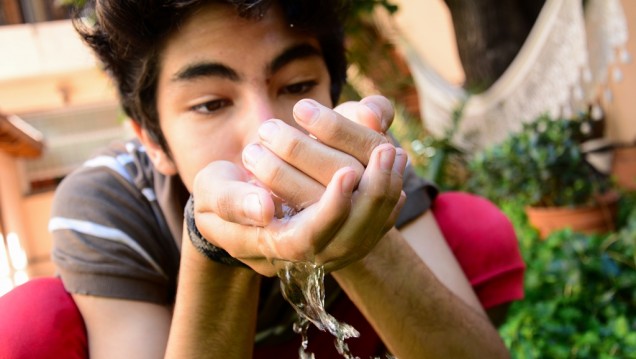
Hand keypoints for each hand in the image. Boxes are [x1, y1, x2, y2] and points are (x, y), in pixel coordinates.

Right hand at [192, 96, 404, 274]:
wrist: (231, 205)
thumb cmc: (217, 195)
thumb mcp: (211, 194)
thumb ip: (233, 201)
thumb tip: (263, 208)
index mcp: (268, 247)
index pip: (307, 239)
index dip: (330, 208)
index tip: (348, 171)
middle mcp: (302, 256)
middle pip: (347, 240)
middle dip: (370, 197)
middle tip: (387, 151)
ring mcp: (324, 248)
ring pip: (366, 235)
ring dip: (384, 193)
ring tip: (395, 151)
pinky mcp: (339, 234)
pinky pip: (373, 225)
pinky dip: (387, 196)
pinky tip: (395, 167)